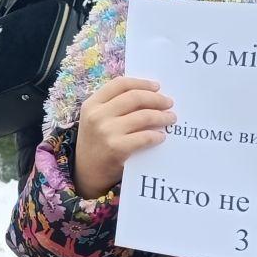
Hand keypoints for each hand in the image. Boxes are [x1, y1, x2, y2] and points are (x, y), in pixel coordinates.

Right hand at [74, 76, 175, 199]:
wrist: (85, 173)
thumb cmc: (96, 144)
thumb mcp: (95, 120)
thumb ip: (113, 106)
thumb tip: (150, 94)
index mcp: (91, 104)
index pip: (120, 84)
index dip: (141, 83)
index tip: (157, 86)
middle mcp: (97, 115)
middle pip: (135, 97)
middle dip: (156, 98)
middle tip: (169, 103)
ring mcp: (106, 131)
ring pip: (143, 116)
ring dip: (162, 116)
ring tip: (170, 118)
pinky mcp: (116, 148)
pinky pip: (145, 137)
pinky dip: (157, 136)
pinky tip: (161, 136)